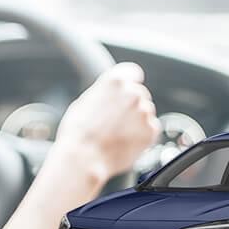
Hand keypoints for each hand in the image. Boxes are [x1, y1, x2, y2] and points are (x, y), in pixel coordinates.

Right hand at [51, 62, 160, 187]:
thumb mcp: (85, 101)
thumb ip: (104, 92)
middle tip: (117, 119)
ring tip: (118, 133)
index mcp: (115, 80)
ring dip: (137, 120)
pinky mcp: (151, 130)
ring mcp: (144, 111)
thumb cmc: (78, 132)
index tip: (129, 88)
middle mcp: (132, 92)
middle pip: (140, 93)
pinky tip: (125, 141)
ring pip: (146, 112)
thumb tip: (110, 94)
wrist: (84, 157)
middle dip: (131, 104)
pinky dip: (142, 134)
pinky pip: (151, 129)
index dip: (130, 81)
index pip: (134, 72)